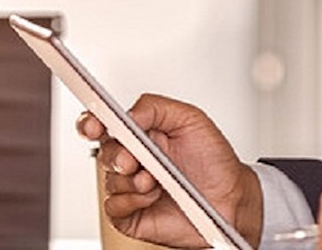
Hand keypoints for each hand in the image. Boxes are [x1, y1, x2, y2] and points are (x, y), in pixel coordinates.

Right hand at [76, 93, 261, 247]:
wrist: (230, 197)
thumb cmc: (214, 160)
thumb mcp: (191, 119)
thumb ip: (156, 107)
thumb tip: (128, 114)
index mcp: (142, 134)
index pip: (104, 124)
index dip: (91, 123)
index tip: (95, 125)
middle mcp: (134, 159)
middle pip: (103, 151)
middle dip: (116, 154)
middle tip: (133, 159)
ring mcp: (131, 187)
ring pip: (109, 180)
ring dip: (132, 180)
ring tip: (156, 180)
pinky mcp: (131, 214)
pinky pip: (113, 207)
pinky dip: (131, 200)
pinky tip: (152, 196)